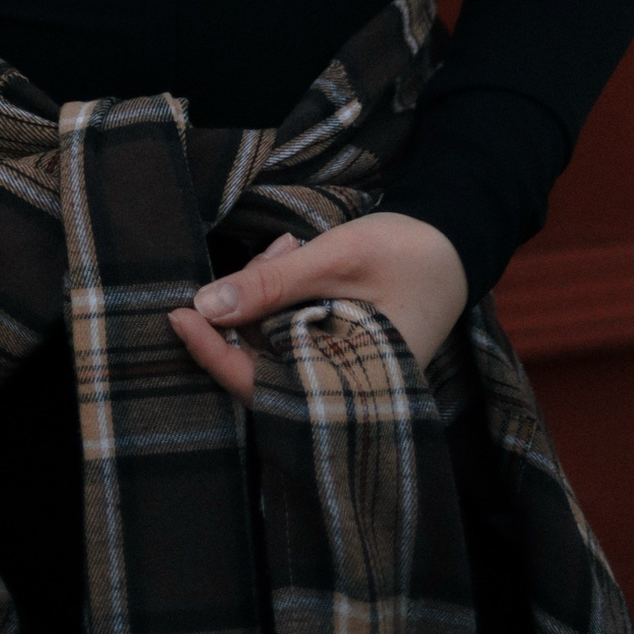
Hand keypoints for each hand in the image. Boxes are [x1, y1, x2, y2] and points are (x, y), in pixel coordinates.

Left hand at [168, 212, 468, 405]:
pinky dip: (283, 296)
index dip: (213, 353)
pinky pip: (292, 331)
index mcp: (350, 385)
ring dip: (266, 295)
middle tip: (273, 253)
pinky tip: (293, 256)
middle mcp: (343, 390)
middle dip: (249, 307)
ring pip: (273, 342)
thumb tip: (205, 305)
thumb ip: (271, 285)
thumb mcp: (335, 259)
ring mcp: (341, 371)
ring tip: (290, 248)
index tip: (177, 314)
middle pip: (262, 363)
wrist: (456, 242)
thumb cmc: (406, 253)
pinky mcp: (340, 350)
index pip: (260, 385)